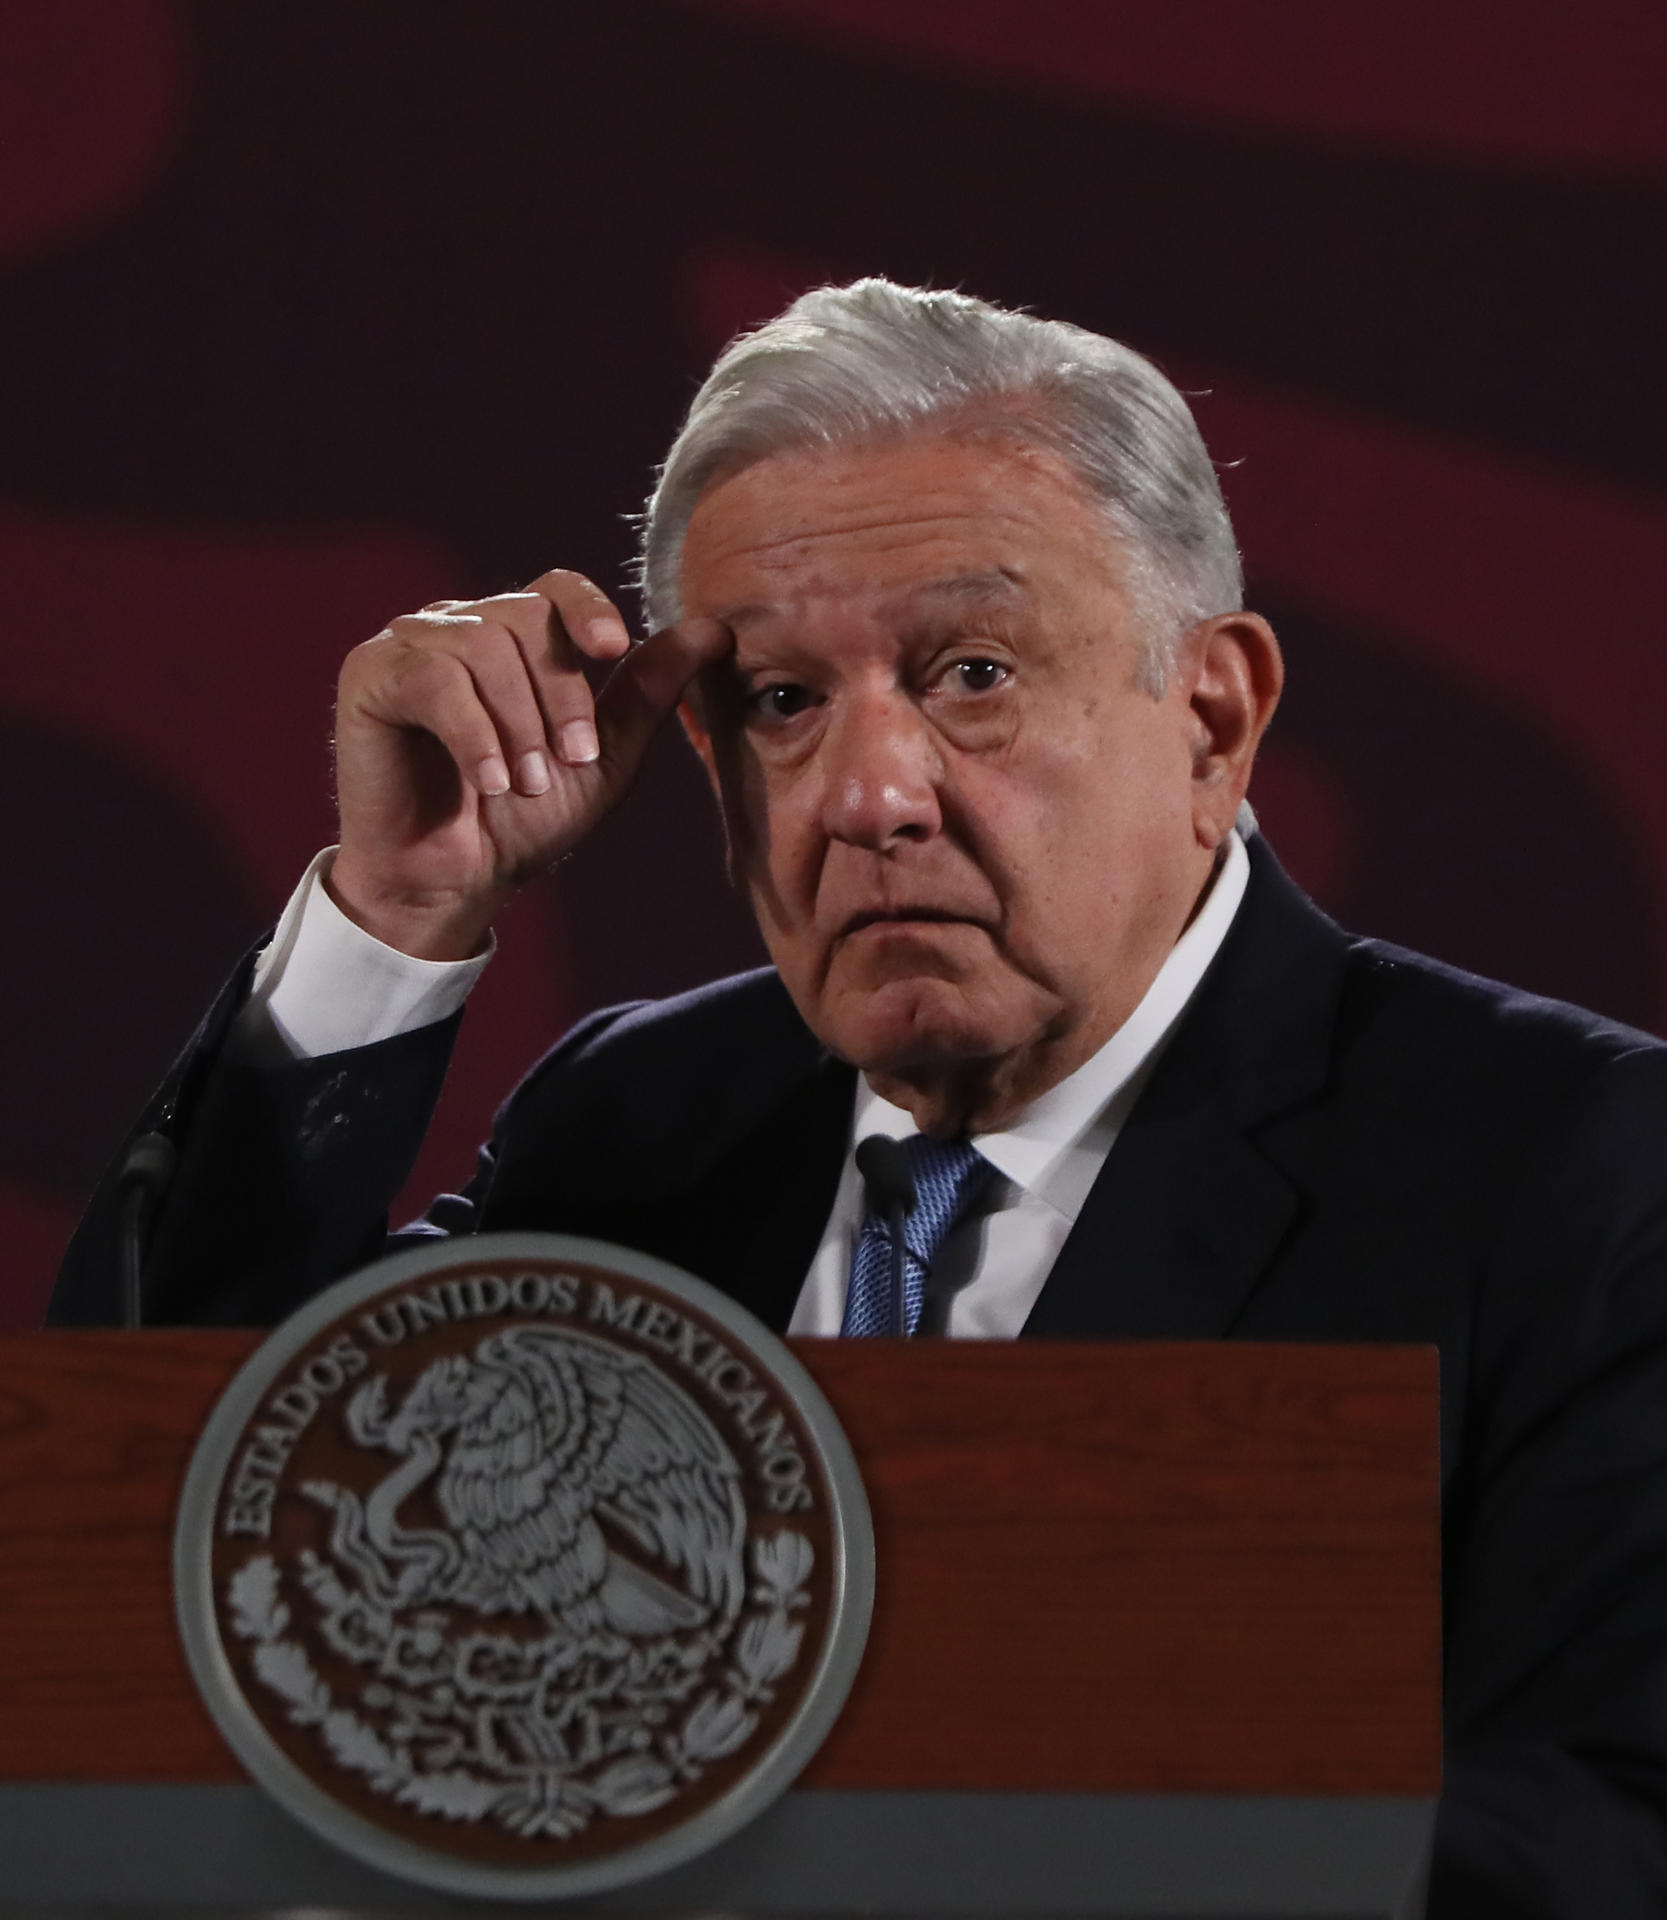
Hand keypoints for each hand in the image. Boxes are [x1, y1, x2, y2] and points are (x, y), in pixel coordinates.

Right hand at [329, 569, 730, 957]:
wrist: (452, 883)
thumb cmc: (522, 823)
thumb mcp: (604, 757)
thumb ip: (650, 692)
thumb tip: (715, 630)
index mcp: (512, 638)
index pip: (555, 589)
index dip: (587, 609)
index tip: (612, 651)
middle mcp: (458, 629)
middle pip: (525, 618)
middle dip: (561, 695)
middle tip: (569, 762)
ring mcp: (409, 647)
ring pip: (482, 645)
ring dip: (518, 723)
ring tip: (523, 785)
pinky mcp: (369, 677)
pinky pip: (434, 679)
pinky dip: (474, 734)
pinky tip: (490, 782)